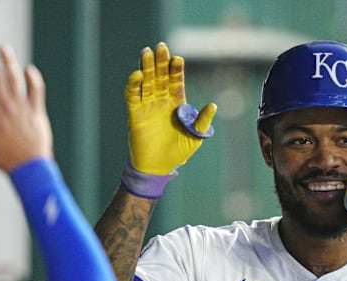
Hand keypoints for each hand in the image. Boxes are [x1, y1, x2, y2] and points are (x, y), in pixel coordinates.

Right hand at [0, 43, 52, 171]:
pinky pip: (37, 91)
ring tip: (3, 48)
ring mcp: (23, 108)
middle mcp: (6, 108)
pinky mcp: (37, 111)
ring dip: (9, 63)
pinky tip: (28, 68)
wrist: (30, 167)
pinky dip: (34, 79)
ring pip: (16, 80)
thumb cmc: (4, 159)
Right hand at [125, 42, 216, 174]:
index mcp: (177, 104)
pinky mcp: (134, 114)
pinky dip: (134, 84)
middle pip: (160, 77)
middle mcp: (161, 101)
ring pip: (146, 82)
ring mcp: (147, 106)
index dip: (176, 70)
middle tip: (161, 47)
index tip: (178, 58)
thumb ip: (202, 121)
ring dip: (146, 67)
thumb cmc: (178, 152)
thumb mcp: (195, 137)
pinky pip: (133, 96)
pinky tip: (137, 74)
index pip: (176, 82)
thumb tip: (213, 105)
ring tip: (146, 52)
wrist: (158, 167)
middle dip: (160, 62)